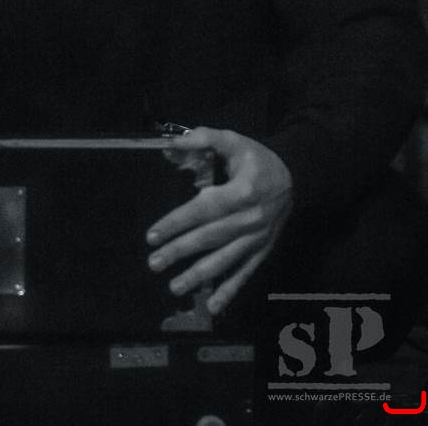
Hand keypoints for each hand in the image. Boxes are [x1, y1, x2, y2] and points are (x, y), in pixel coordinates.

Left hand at [147, 127, 291, 314]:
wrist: (294, 178)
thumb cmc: (256, 159)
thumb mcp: (233, 141)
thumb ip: (204, 139)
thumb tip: (171, 143)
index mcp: (242, 191)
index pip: (204, 210)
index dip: (177, 222)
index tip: (152, 234)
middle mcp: (251, 219)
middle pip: (211, 238)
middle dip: (180, 251)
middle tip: (154, 263)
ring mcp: (258, 239)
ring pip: (226, 260)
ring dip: (199, 276)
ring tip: (174, 286)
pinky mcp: (263, 251)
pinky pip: (245, 273)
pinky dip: (230, 291)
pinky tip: (213, 307)